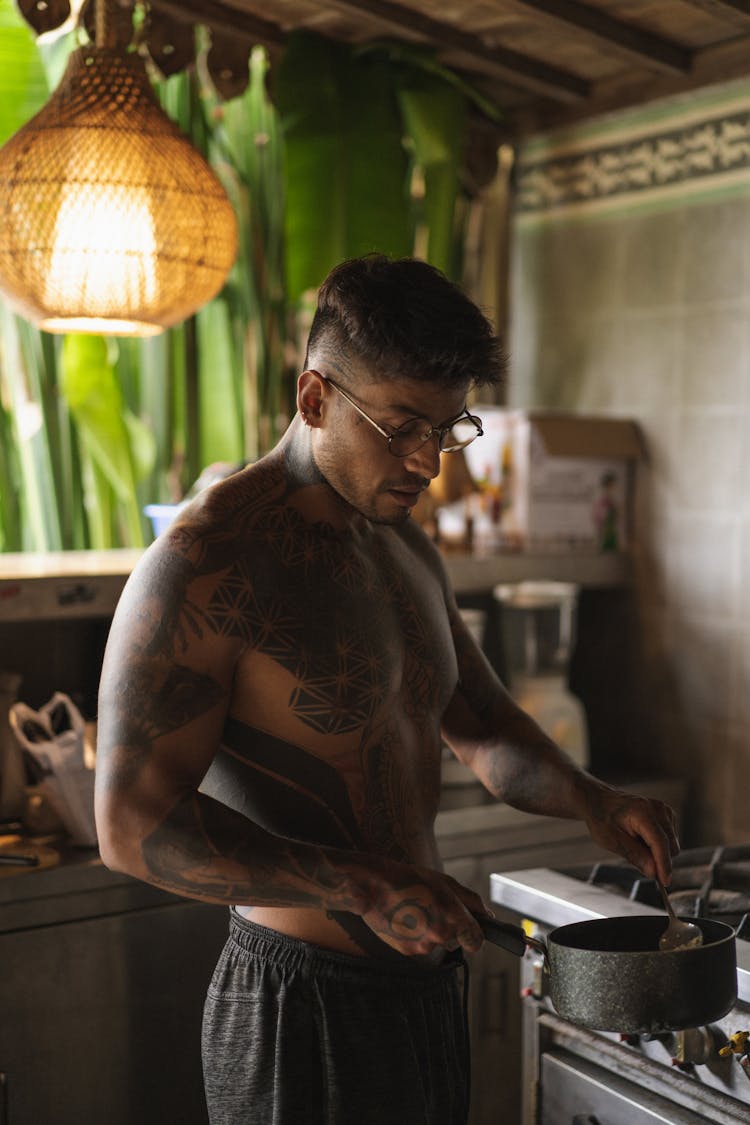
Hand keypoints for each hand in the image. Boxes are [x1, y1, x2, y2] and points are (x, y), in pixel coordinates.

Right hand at [359, 862, 489, 956]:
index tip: (468, 929)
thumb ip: (471, 901)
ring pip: (435, 943)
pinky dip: (414, 936)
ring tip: (414, 910)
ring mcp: (423, 945)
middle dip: (448, 928)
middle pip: (454, 941)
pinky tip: (404, 918)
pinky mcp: (407, 952)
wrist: (374, 887)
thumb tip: (488, 916)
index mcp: (455, 917)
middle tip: (431, 908)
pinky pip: (418, 946)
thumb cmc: (411, 880)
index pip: (477, 941)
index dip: (473, 935)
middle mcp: (441, 935)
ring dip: (430, 931)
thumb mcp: (445, 883)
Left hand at [581, 780, 678, 884]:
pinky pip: (670, 839)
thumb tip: (653, 871)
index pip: (660, 842)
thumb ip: (634, 855)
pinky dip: (658, 844)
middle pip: (671, 845)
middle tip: (637, 858)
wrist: (600, 801)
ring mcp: (663, 810)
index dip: (664, 864)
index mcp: (642, 812)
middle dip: (658, 859)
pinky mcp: (666, 814)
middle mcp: (657, 808)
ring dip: (658, 852)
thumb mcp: (610, 840)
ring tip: (635, 843)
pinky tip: (641, 838)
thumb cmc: (602, 818)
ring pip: (672, 844)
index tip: (664, 882)